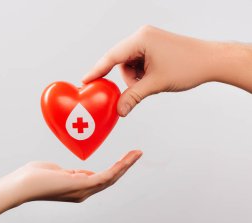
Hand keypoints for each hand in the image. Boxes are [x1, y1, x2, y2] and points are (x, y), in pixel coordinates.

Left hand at [8, 150, 141, 202]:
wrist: (22, 184)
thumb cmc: (34, 177)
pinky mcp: (83, 185)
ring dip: (126, 165)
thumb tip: (76, 171)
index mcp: (77, 189)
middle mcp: (83, 192)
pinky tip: (128, 158)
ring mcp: (84, 190)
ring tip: (137, 153)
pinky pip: (107, 175)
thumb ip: (70, 173)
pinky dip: (120, 166)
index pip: (100, 179)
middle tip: (136, 153)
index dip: (114, 169)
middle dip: (124, 166)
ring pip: (112, 177)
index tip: (122, 159)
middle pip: (110, 179)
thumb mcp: (57, 172)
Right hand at [82, 25, 219, 116]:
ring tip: (149, 85)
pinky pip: (138, 63)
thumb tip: (119, 111)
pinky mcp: (154, 47)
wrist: (212, 61)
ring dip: (134, 78)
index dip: (97, 70)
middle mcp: (142, 36)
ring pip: (129, 64)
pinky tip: (152, 80)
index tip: (85, 81)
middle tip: (124, 93)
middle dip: (124, 78)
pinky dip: (141, 74)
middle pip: (120, 61)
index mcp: (141, 39)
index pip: (112, 56)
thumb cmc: (188, 66)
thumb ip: (133, 97)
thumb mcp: (156, 83)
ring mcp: (149, 40)